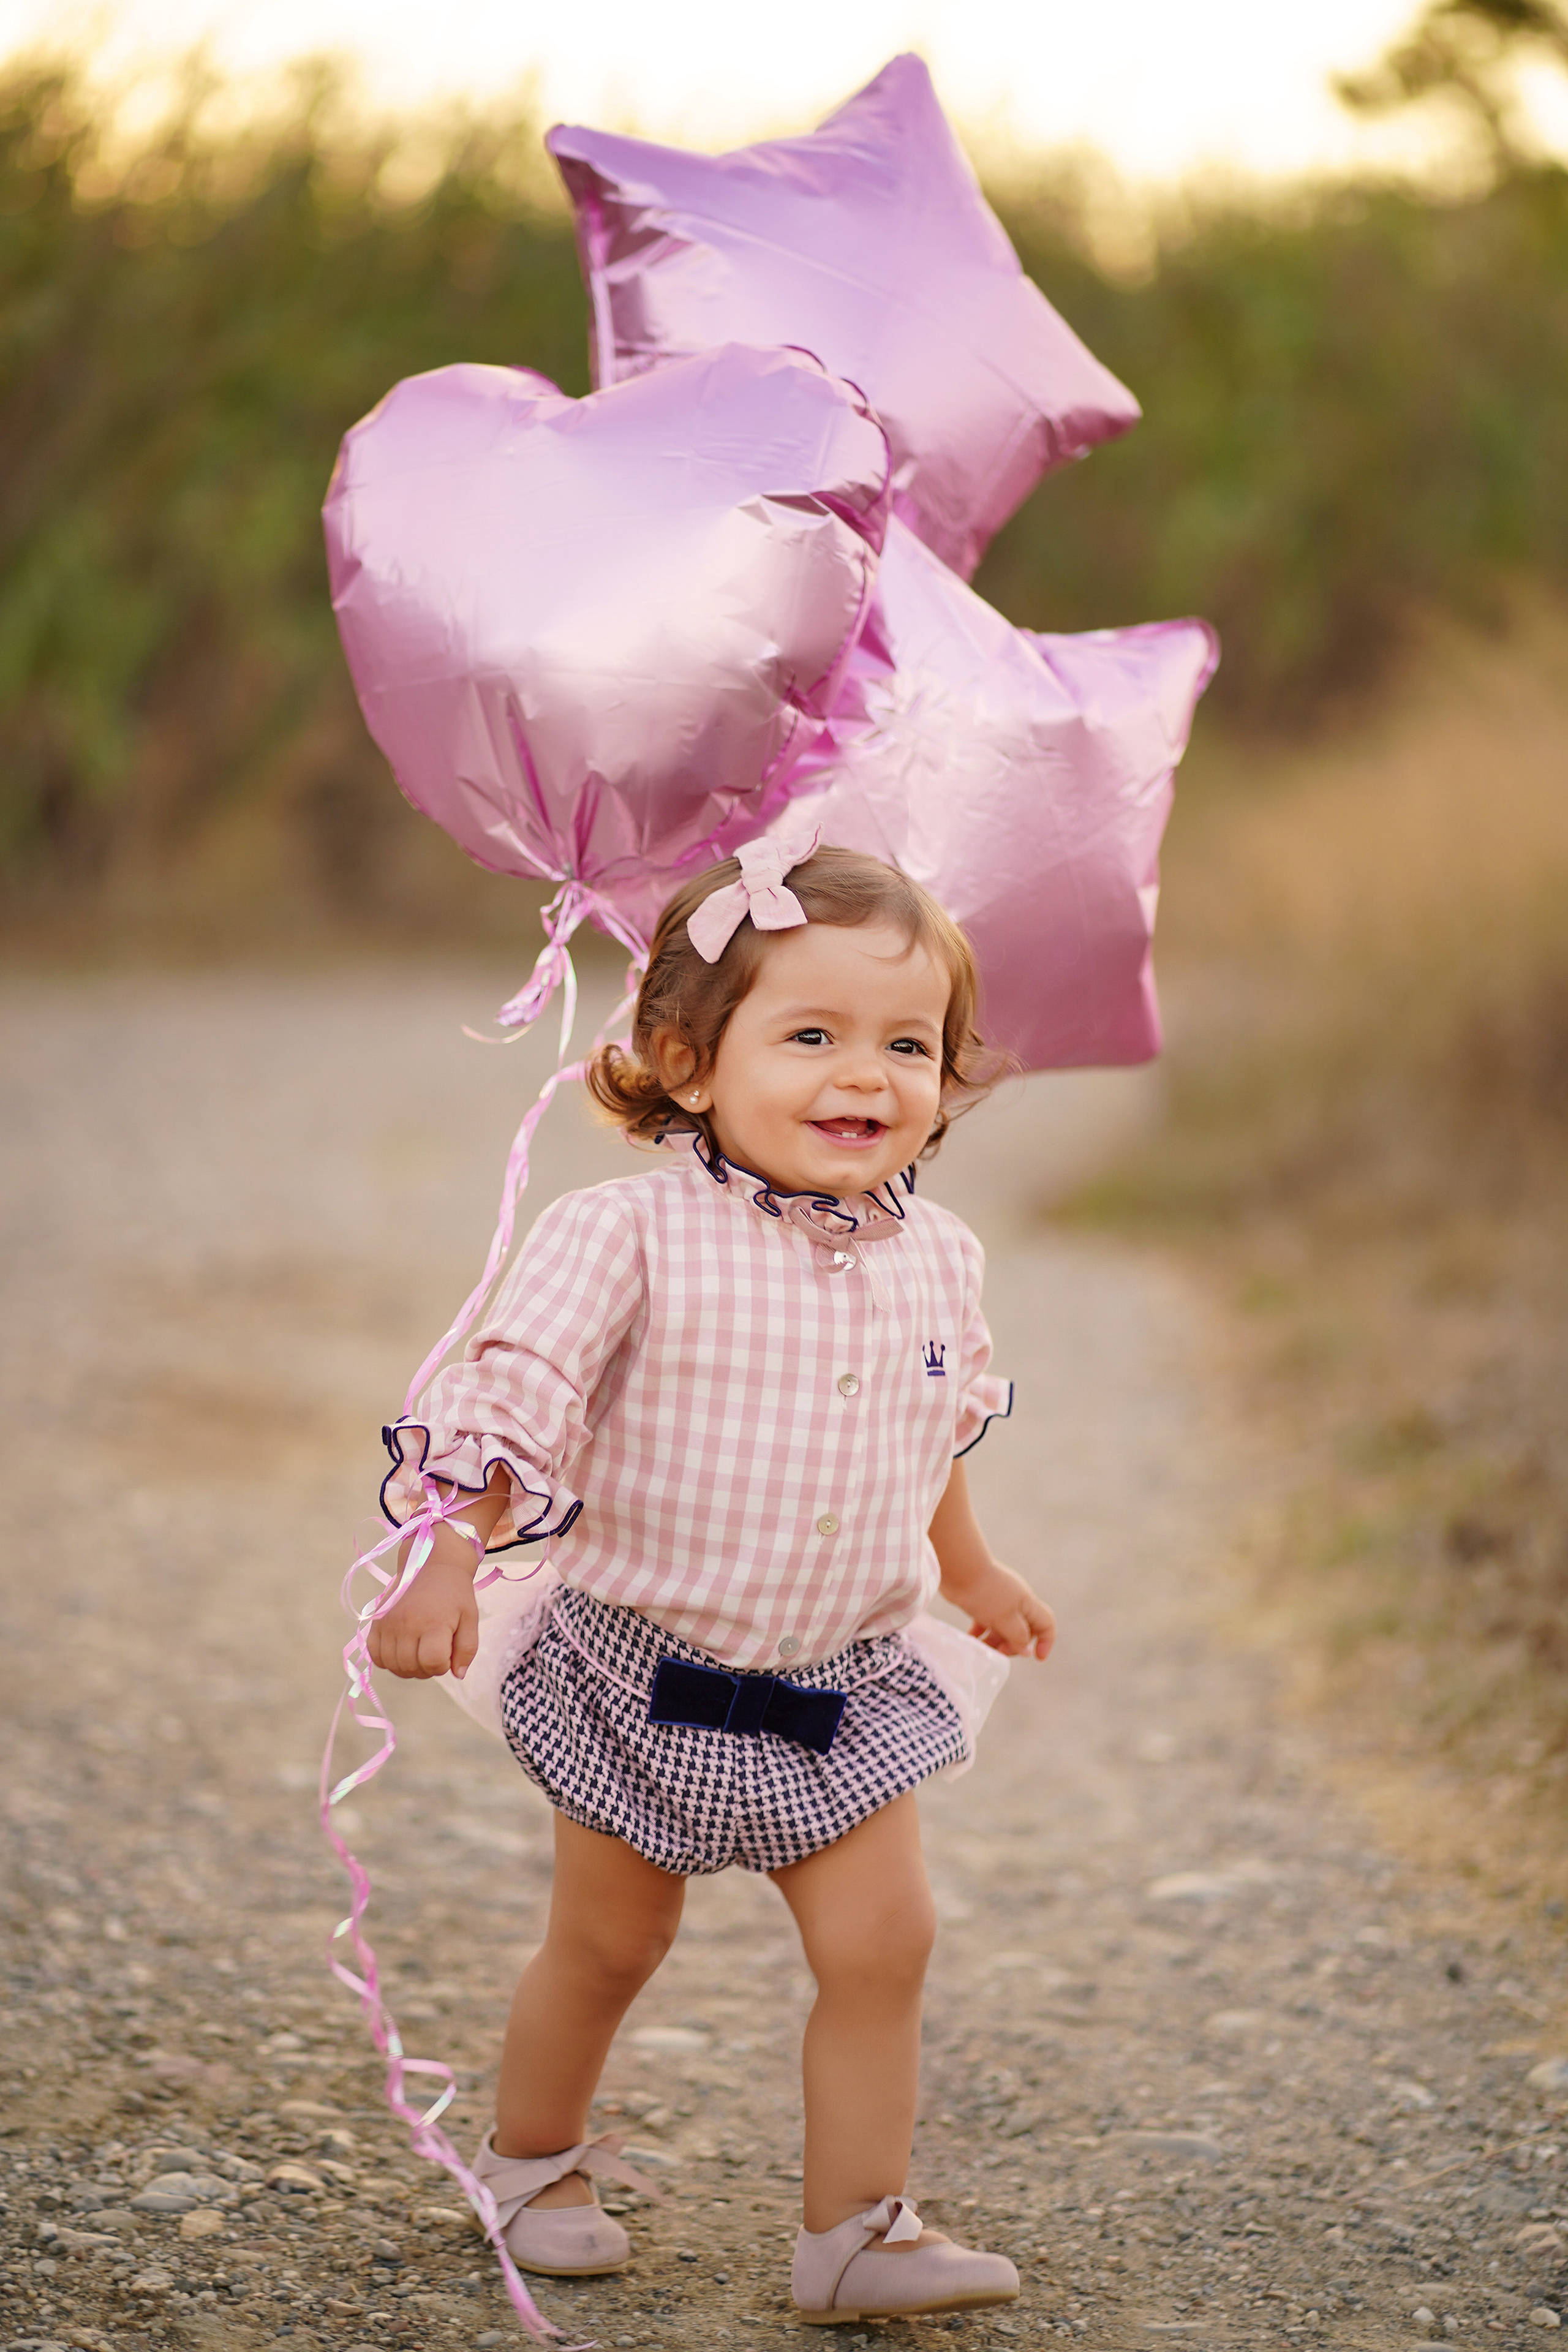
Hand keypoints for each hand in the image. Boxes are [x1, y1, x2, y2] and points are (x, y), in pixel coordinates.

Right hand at [366, 1526, 480, 1680]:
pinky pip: (374, 1655)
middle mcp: (407, 1624)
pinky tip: (401, 1649)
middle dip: (426, 1669)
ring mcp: (388, 1623)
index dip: (443, 1666)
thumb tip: (458, 1675)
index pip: (433, 1663)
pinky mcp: (376, 1621)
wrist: (430, 1561)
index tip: (447, 1653)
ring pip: (392, 1666)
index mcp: (433, 1623)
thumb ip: (467, 1649)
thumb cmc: (454, 1593)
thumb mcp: (470, 1618)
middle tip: (435, 1652)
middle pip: (411, 1668)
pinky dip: (387, 1660)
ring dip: (407, 1667)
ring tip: (419, 1651)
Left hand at [952, 1560, 1054, 1660]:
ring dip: (995, 1641)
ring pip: (1003, 1627)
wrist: (959, 1568)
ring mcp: (998, 1600)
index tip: (1037, 1658)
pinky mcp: (982, 1600)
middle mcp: (1016, 1601)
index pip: (1046, 1623)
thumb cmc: (985, 1594)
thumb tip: (1027, 1651)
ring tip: (981, 1648)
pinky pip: (986, 1621)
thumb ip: (1018, 1637)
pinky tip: (971, 1638)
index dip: (1046, 1642)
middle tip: (999, 1652)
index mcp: (1027, 1604)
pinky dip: (981, 1631)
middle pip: (1023, 1629)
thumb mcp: (1005, 1619)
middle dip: (1014, 1645)